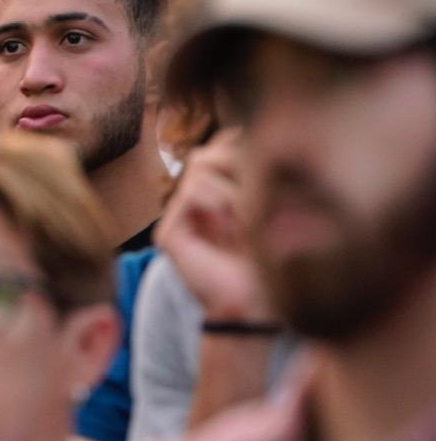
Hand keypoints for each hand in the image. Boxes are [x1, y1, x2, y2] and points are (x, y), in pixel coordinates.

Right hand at [154, 128, 273, 321]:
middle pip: (210, 151)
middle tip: (264, 197)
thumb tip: (254, 133)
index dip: (246, 149)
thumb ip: (258, 172)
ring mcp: (178, 216)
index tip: (273, 172)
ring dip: (235, 186)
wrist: (257, 307)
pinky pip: (193, 192)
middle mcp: (192, 200)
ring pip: (202, 165)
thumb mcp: (272, 207)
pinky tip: (235, 228)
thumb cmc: (272, 261)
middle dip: (242, 165)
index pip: (223, 146)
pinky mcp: (168, 234)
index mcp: (217, 192)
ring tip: (251, 217)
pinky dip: (221, 202)